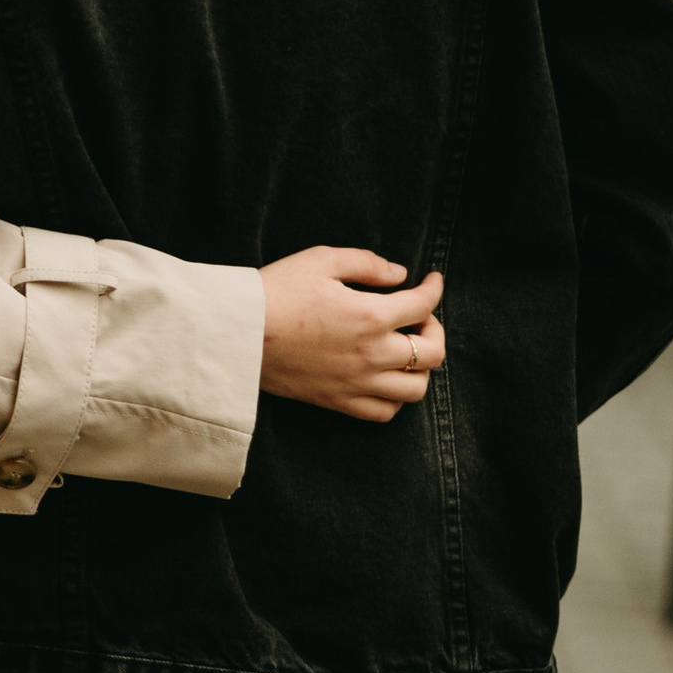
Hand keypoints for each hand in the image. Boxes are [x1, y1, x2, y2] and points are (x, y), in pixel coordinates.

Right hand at [258, 248, 445, 420]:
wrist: (237, 332)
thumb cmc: (275, 291)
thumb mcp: (320, 260)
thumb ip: (366, 264)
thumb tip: (398, 274)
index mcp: (370, 316)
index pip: (422, 305)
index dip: (434, 289)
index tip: (432, 280)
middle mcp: (372, 354)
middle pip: (432, 353)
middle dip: (434, 329)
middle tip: (419, 317)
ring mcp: (357, 383)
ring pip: (415, 389)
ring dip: (420, 367)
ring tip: (405, 350)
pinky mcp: (339, 402)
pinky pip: (385, 412)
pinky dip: (395, 397)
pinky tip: (384, 378)